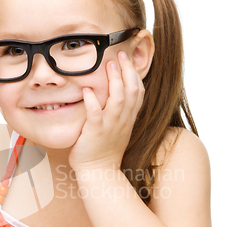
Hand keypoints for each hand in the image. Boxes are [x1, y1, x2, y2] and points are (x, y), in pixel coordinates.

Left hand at [68, 51, 144, 171]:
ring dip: (114, 80)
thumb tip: (114, 96)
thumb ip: (118, 113)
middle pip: (131, 90)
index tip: (127, 59)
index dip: (134, 74)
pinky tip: (87, 90)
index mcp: (128, 118)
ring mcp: (110, 126)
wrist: (99, 172)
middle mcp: (123, 120)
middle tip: (120, 54)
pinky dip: (92, 101)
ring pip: (118, 99)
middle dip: (127, 70)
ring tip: (108, 64)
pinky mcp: (95, 132)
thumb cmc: (104, 150)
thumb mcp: (117, 129)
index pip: (138, 92)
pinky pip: (95, 114)